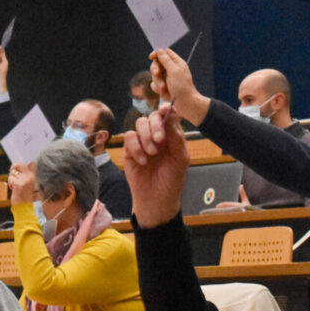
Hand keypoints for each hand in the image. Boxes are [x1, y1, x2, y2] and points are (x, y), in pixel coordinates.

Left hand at [6, 162, 37, 205]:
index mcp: (34, 177)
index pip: (32, 163)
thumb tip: (26, 164)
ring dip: (11, 178)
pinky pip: (11, 179)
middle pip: (20, 163)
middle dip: (14, 167)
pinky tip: (14, 188)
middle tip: (13, 172)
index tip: (19, 166)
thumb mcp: (30, 185)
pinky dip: (10, 183)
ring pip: (13, 172)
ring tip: (15, 185)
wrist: (26, 208)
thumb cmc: (26, 197)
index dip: (24, 163)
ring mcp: (25, 180)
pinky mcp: (19, 185)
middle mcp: (30, 177)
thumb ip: (27, 175)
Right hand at [122, 107, 190, 228]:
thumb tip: (170, 113)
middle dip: (155, 126)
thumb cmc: (172, 181)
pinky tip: (142, 161)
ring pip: (139, 124)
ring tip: (152, 154)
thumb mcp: (180, 159)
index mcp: (172, 136)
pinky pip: (129, 138)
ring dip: (145, 137)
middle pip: (152, 117)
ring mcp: (142, 142)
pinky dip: (135, 147)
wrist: (156, 201)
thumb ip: (176, 137)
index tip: (165, 109)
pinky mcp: (129, 151)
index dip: (166, 110)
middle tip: (160, 141)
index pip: (168, 116)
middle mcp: (157, 136)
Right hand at [150, 49, 208, 124]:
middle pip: (157, 64)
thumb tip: (159, 50)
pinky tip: (163, 92)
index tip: (151, 57)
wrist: (186, 104)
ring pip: (155, 75)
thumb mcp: (174, 71)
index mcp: (177, 63)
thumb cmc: (182, 87)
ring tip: (163, 88)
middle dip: (155, 69)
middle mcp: (172, 70)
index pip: (165, 52)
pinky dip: (157, 88)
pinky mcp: (164, 87)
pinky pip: (155, 85)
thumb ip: (166, 60)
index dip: (157, 53)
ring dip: (157, 82)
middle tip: (156, 73)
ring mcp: (168, 79)